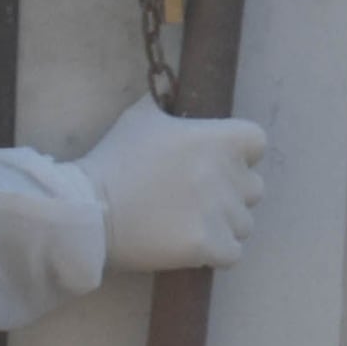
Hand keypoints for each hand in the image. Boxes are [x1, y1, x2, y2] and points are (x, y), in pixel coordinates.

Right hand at [78, 104, 269, 272]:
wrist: (89, 210)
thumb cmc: (114, 161)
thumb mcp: (140, 118)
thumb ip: (166, 105)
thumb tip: (172, 92)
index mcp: (217, 139)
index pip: (257, 142)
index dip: (241, 154)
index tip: (218, 164)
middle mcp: (225, 175)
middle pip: (254, 189)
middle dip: (232, 195)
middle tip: (197, 200)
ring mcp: (220, 213)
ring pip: (244, 224)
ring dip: (223, 226)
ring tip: (189, 225)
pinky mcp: (208, 246)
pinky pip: (232, 253)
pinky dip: (216, 253)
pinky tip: (190, 247)